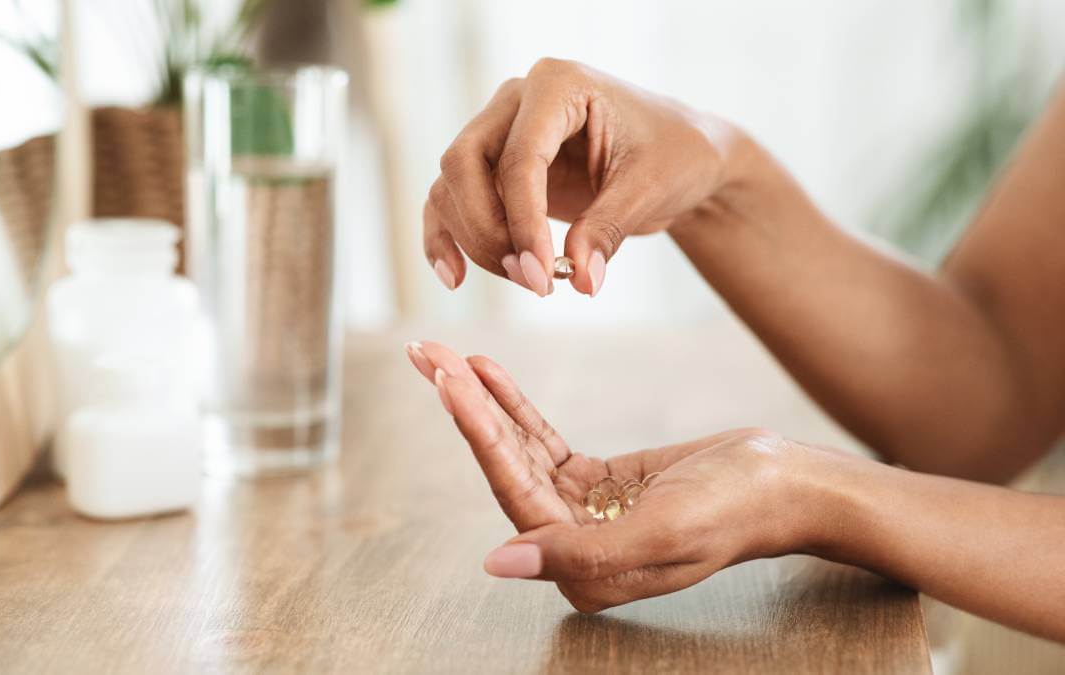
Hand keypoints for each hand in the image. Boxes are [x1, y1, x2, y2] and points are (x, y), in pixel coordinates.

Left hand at [406, 340, 838, 612]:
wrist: (784, 485)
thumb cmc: (734, 511)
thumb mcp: (661, 530)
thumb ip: (579, 553)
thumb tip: (497, 562)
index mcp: (582, 570)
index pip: (513, 491)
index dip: (477, 433)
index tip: (445, 380)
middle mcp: (572, 547)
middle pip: (504, 467)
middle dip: (464, 408)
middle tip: (426, 354)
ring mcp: (582, 513)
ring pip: (517, 450)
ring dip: (482, 401)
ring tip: (447, 354)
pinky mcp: (597, 482)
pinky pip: (543, 440)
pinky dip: (515, 406)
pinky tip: (488, 373)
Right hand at [424, 58, 740, 296]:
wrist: (681, 156)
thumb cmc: (674, 155)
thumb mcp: (651, 188)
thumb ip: (609, 229)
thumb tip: (582, 280)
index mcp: (559, 85)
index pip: (519, 157)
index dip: (524, 222)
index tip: (543, 275)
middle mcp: (516, 101)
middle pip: (464, 165)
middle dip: (489, 231)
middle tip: (533, 281)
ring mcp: (498, 131)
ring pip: (452, 187)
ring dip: (478, 242)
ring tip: (528, 281)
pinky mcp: (493, 168)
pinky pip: (450, 200)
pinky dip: (447, 238)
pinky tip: (455, 277)